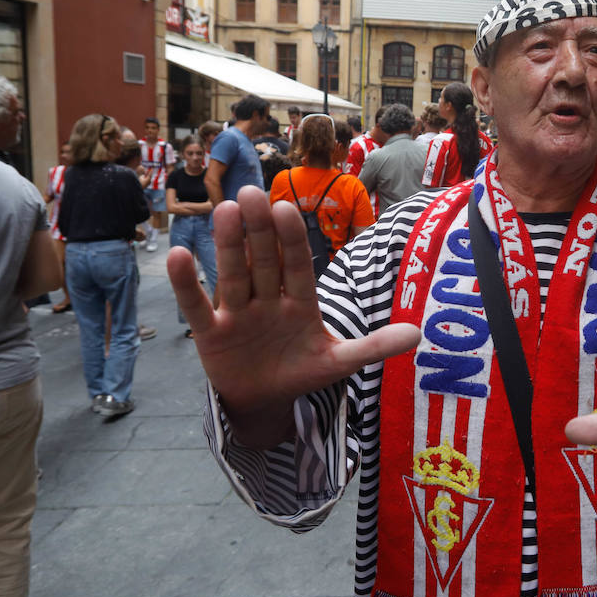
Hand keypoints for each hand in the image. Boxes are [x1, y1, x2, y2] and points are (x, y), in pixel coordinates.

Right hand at [168, 185, 418, 447]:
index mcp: (301, 302)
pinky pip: (197, 306)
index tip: (286, 207)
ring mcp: (238, 313)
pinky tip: (177, 255)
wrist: (265, 403)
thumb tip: (418, 334)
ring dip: (229, 245)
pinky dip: (187, 285)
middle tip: (251, 194)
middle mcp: (268, 300)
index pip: (298, 266)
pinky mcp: (212, 334)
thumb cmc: (302, 371)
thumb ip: (372, 347)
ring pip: (234, 274)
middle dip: (260, 230)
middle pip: (264, 261)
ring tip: (224, 211)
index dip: (292, 240)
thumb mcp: (338, 362)